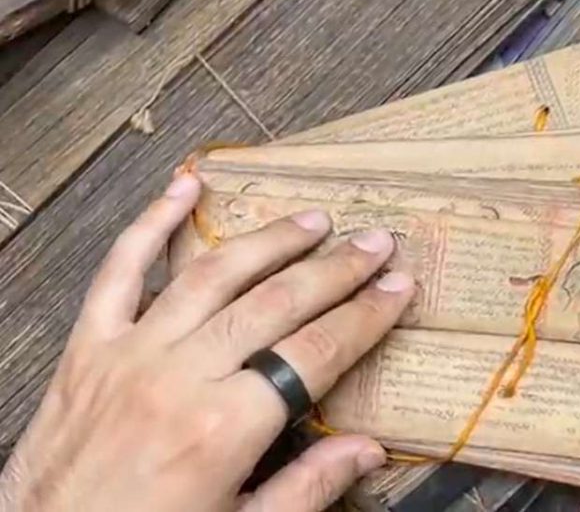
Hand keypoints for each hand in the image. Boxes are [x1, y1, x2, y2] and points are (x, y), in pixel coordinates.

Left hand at [0, 173, 415, 511]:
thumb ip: (307, 487)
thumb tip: (369, 449)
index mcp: (226, 427)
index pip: (317, 351)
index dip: (366, 315)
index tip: (399, 288)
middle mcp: (181, 376)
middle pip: (276, 302)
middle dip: (335, 269)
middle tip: (374, 243)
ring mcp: (131, 353)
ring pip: (213, 275)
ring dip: (270, 241)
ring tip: (312, 221)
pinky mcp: (88, 348)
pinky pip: (120, 271)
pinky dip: (152, 224)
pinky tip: (185, 189)